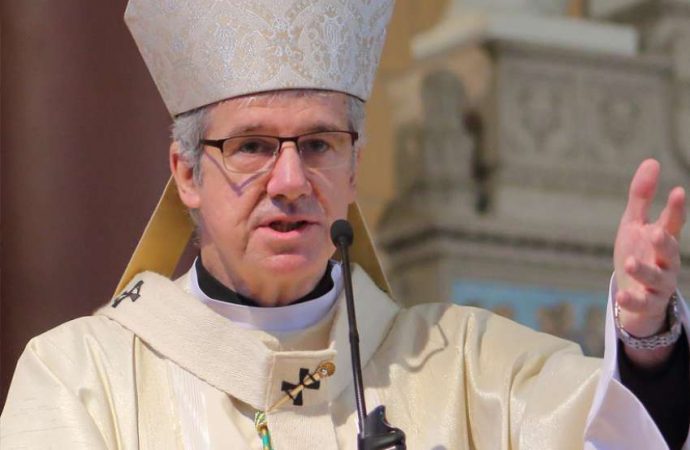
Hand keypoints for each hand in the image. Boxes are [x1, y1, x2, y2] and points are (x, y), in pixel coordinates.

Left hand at [614, 159, 685, 366]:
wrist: (633, 294)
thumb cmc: (637, 253)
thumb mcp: (634, 225)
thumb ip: (642, 197)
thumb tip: (652, 161)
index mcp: (662, 240)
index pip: (672, 223)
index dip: (675, 209)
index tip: (677, 192)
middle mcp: (666, 262)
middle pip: (669, 251)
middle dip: (664, 242)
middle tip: (654, 233)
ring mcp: (658, 284)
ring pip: (656, 278)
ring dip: (644, 271)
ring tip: (629, 263)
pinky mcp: (647, 303)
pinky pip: (641, 302)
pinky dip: (631, 299)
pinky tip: (621, 294)